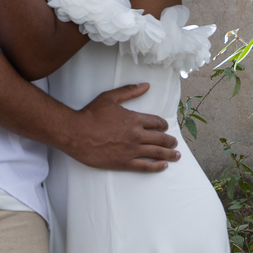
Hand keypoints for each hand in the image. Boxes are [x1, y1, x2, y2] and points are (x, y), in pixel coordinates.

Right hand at [65, 84, 179, 172]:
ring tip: (176, 155)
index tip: (165, 127)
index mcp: (134, 119)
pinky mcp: (123, 163)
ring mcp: (131, 150)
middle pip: (160, 138)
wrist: (75, 133)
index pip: (156, 122)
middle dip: (170, 141)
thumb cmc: (90, 114)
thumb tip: (146, 85)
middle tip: (174, 143)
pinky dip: (156, 166)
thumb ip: (129, 91)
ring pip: (156, 153)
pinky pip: (145, 166)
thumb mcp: (110, 97)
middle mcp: (136, 135)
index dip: (163, 125)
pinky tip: (163, 166)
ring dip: (169, 154)